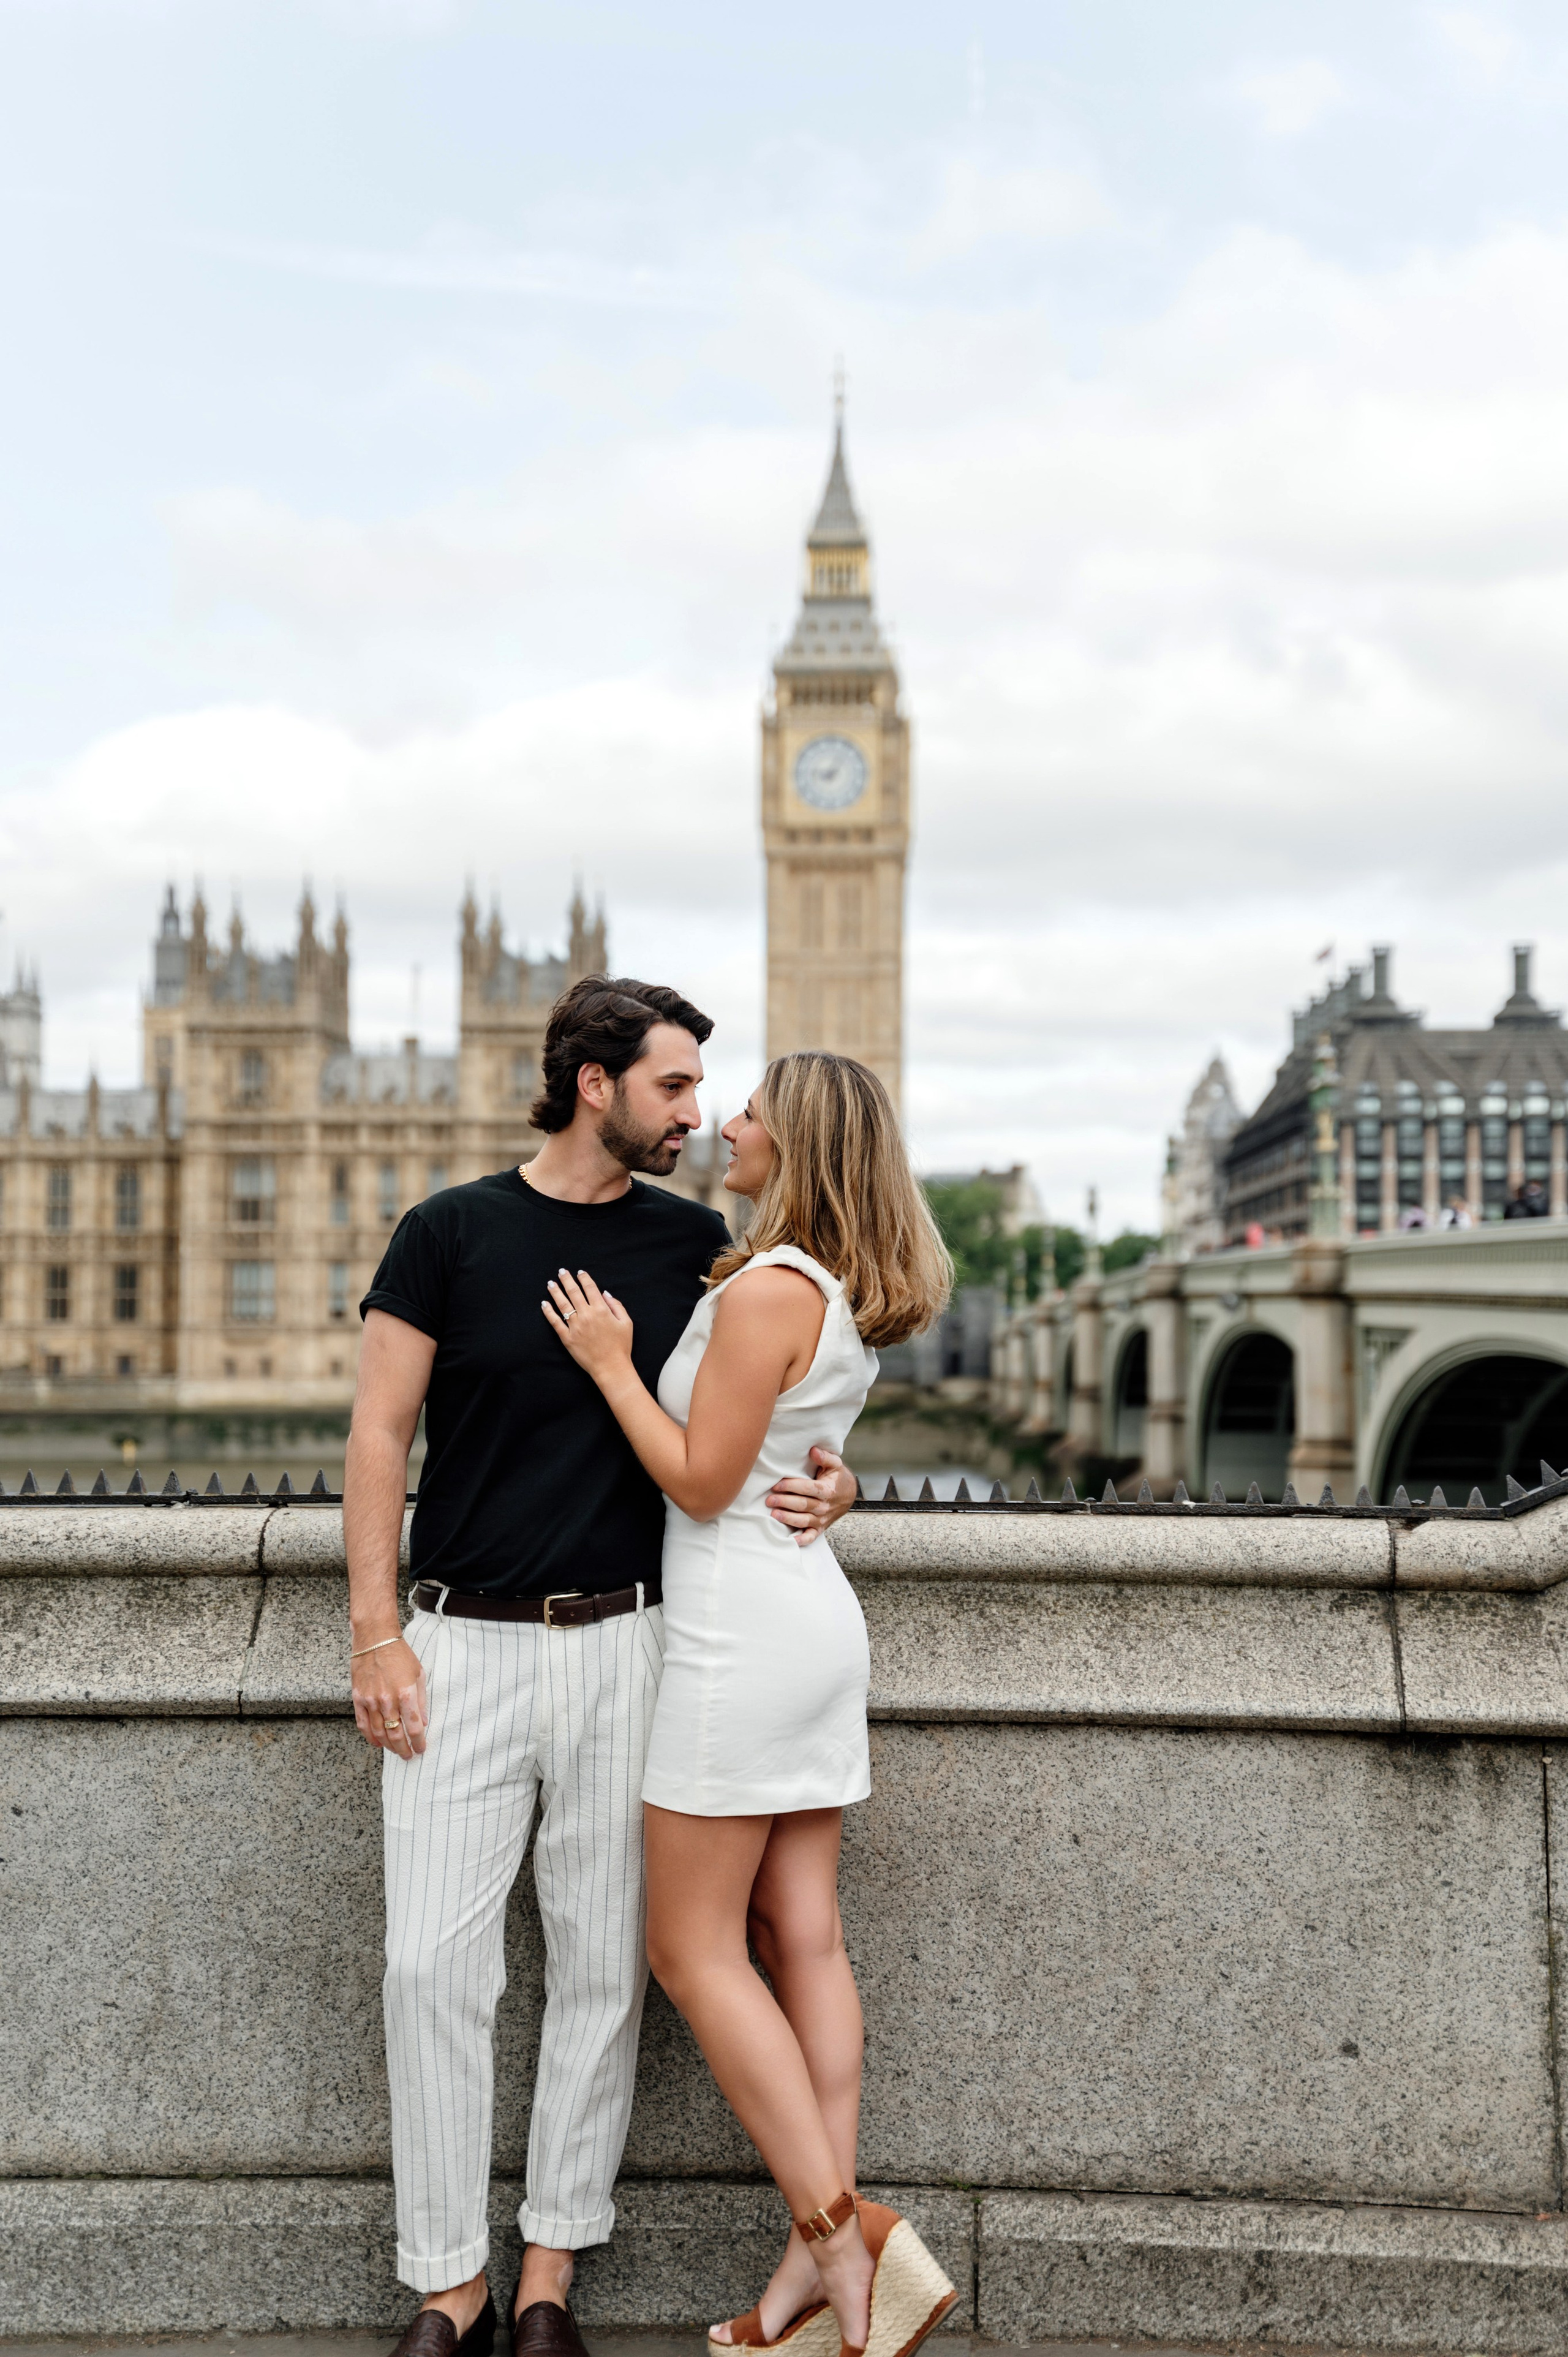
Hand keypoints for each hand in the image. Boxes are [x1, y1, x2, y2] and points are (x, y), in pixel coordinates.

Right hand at [352, 1635, 427, 1760]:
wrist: (375, 1639)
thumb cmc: (399, 1654)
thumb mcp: (418, 1674)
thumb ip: (421, 1700)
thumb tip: (423, 1722)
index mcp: (405, 1693)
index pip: (414, 1727)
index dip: (419, 1741)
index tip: (422, 1748)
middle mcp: (387, 1700)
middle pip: (395, 1735)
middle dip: (404, 1749)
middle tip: (409, 1755)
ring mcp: (370, 1700)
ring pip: (379, 1733)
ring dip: (389, 1746)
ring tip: (397, 1751)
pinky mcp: (358, 1698)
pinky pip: (363, 1724)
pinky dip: (370, 1737)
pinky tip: (377, 1743)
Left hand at [542, 1266, 634, 1387]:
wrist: (611, 1367)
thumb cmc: (621, 1345)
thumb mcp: (626, 1322)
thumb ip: (616, 1305)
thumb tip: (605, 1293)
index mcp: (601, 1310)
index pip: (590, 1288)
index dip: (584, 1278)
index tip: (580, 1272)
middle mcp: (586, 1315)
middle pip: (574, 1292)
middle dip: (567, 1280)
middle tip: (561, 1271)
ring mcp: (575, 1327)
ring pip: (562, 1305)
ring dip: (556, 1292)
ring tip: (551, 1283)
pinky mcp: (567, 1338)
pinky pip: (555, 1322)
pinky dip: (549, 1312)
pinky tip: (544, 1304)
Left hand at [766, 1446, 858, 1547]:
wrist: (849, 1495)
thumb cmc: (837, 1478)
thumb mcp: (835, 1464)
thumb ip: (825, 1457)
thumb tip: (813, 1450)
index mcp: (827, 1490)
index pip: (808, 1488)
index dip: (791, 1486)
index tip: (777, 1485)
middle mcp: (824, 1506)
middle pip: (803, 1505)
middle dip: (785, 1502)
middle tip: (769, 1499)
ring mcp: (822, 1519)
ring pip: (803, 1520)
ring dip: (788, 1519)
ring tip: (774, 1515)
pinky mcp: (819, 1528)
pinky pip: (810, 1537)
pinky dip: (801, 1541)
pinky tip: (790, 1541)